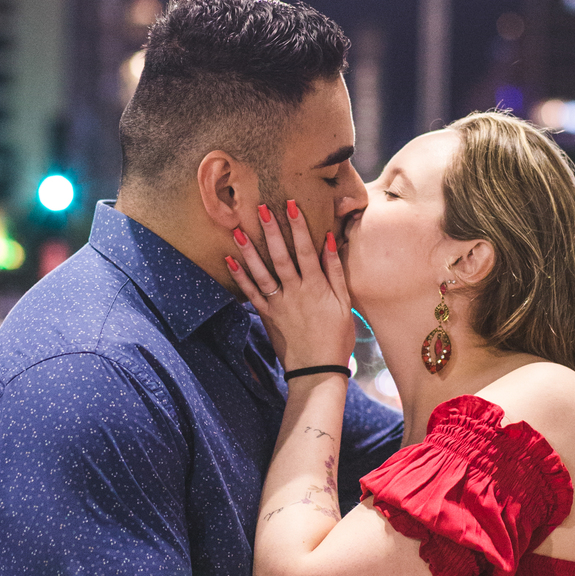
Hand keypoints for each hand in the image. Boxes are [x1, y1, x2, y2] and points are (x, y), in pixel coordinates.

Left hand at [228, 200, 355, 373]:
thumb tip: (330, 242)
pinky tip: (230, 261)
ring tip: (238, 230)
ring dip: (249, 251)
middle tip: (261, 208)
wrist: (317, 371)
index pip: (306, 250)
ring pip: (261, 273)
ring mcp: (279, 304)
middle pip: (281, 256)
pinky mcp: (267, 316)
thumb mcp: (344, 304)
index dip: (299, 226)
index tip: (292, 205)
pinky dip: (240, 277)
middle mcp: (295, 292)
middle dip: (271, 231)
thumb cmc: (337, 337)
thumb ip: (335, 272)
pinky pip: (251, 294)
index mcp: (316, 287)